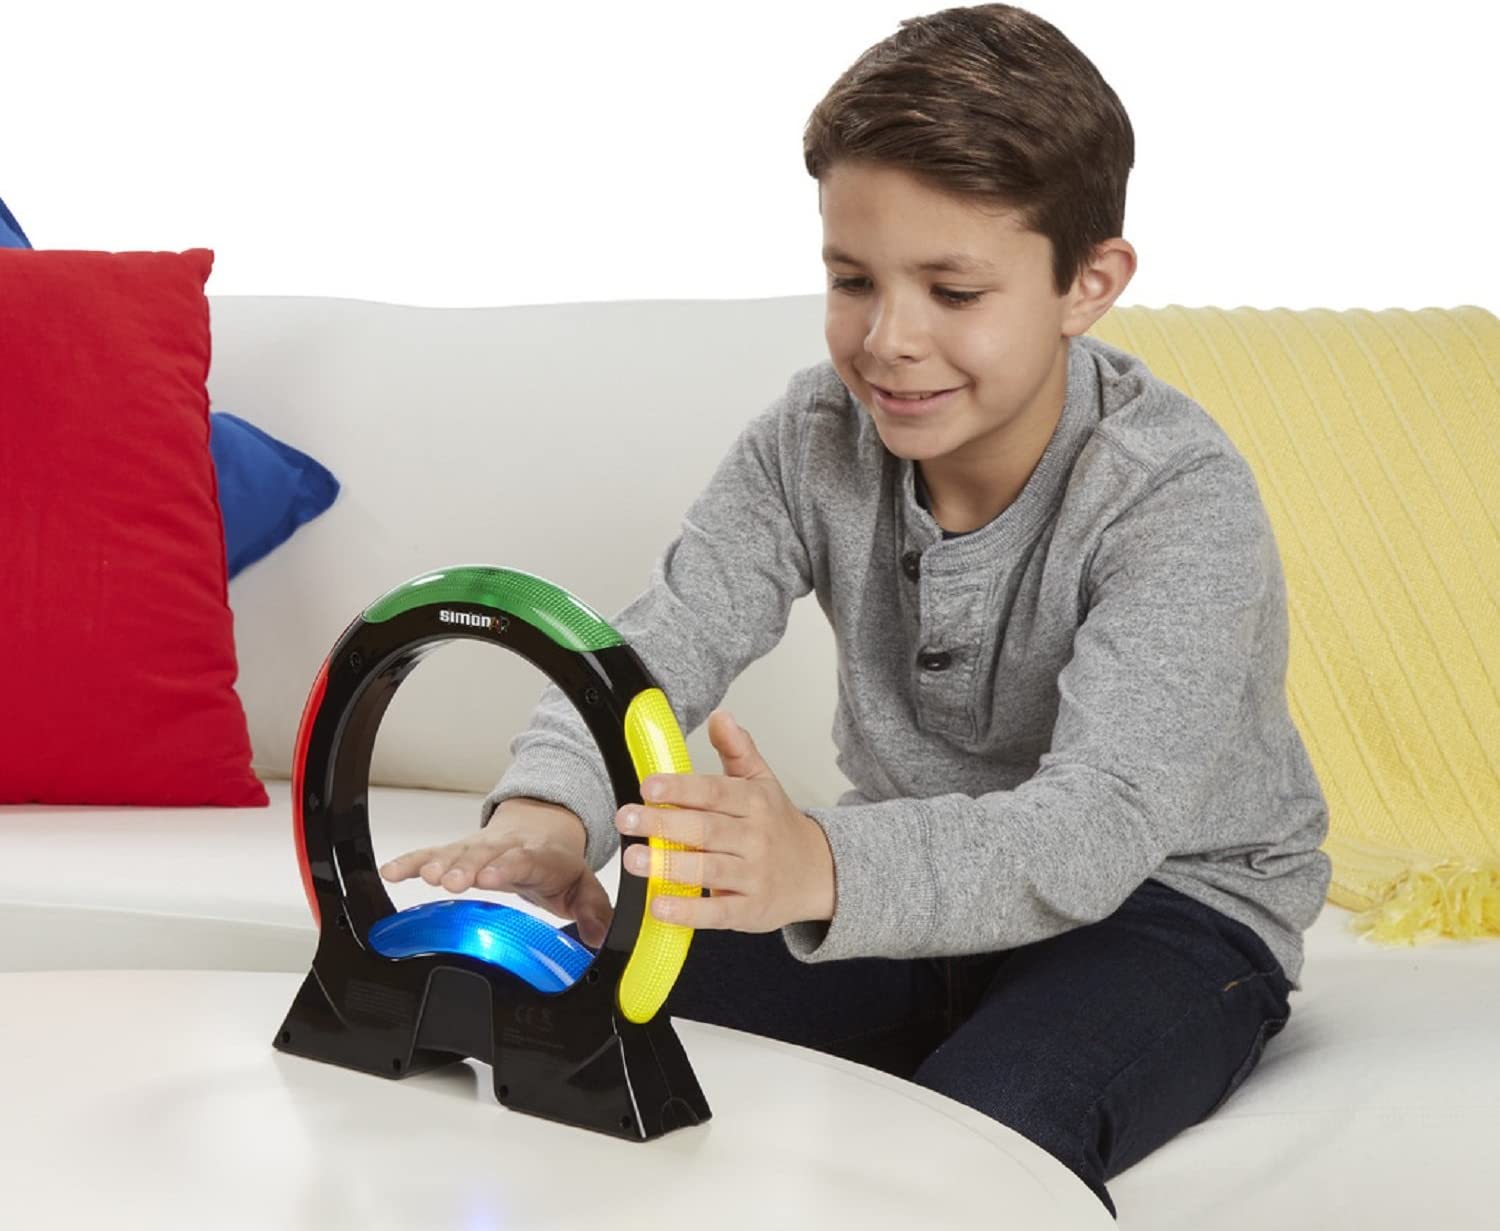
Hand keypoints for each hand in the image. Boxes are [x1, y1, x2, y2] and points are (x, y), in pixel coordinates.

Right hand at [379, 797, 614, 947]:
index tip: (492, 877)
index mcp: (540, 857)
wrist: (542, 830)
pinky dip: (411, 862)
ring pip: (457, 854)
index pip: (524, 859)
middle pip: (484, 856)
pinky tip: (392, 871)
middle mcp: (505, 848)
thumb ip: (592, 910)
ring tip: (424, 876)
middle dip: (467, 867)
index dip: (507, 867)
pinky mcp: (457, 853)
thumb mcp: (582, 887)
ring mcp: (479, 850)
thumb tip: (600, 934)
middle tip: (451, 882)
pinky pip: (430, 855)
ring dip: (440, 864)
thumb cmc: (557, 865)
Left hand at [613, 709, 835, 931]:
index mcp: (754, 803)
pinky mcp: (750, 911)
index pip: (715, 793)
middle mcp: (755, 839)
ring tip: (634, 859)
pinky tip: (661, 905)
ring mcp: (754, 877)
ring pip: (709, 870)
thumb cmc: (778, 826)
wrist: (820, 872)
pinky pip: (717, 913)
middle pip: (706, 830)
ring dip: (669, 865)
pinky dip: (688, 911)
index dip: (681, 788)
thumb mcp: (763, 782)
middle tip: (626, 818)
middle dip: (663, 824)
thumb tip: (720, 716)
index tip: (649, 785)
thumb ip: (738, 749)